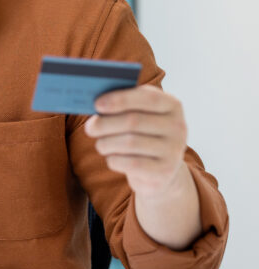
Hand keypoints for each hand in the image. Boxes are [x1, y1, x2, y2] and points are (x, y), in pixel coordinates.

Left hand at [84, 84, 188, 199]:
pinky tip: (111, 158)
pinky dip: (114, 160)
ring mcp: (174, 150)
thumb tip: (95, 103)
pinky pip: (131, 163)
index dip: (120, 100)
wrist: (160, 168)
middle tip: (89, 128)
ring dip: (107, 143)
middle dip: (106, 124)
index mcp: (172, 105)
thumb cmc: (141, 134)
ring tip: (100, 145)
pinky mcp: (165, 171)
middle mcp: (178, 126)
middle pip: (133, 121)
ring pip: (130, 143)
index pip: (147, 98)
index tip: (97, 104)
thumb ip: (121, 105)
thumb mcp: (137, 115)